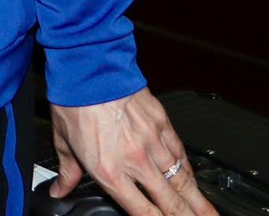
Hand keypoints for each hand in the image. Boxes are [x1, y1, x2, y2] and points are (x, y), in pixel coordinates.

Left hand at [49, 90, 217, 215]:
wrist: (89, 67)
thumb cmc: (74, 101)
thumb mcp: (63, 142)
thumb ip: (68, 173)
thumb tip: (60, 189)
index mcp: (110, 171)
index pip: (143, 212)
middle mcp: (135, 160)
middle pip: (170, 201)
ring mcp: (152, 141)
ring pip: (182, 179)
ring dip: (197, 199)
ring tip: (208, 213)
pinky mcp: (162, 123)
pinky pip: (180, 153)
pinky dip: (189, 170)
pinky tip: (194, 180)